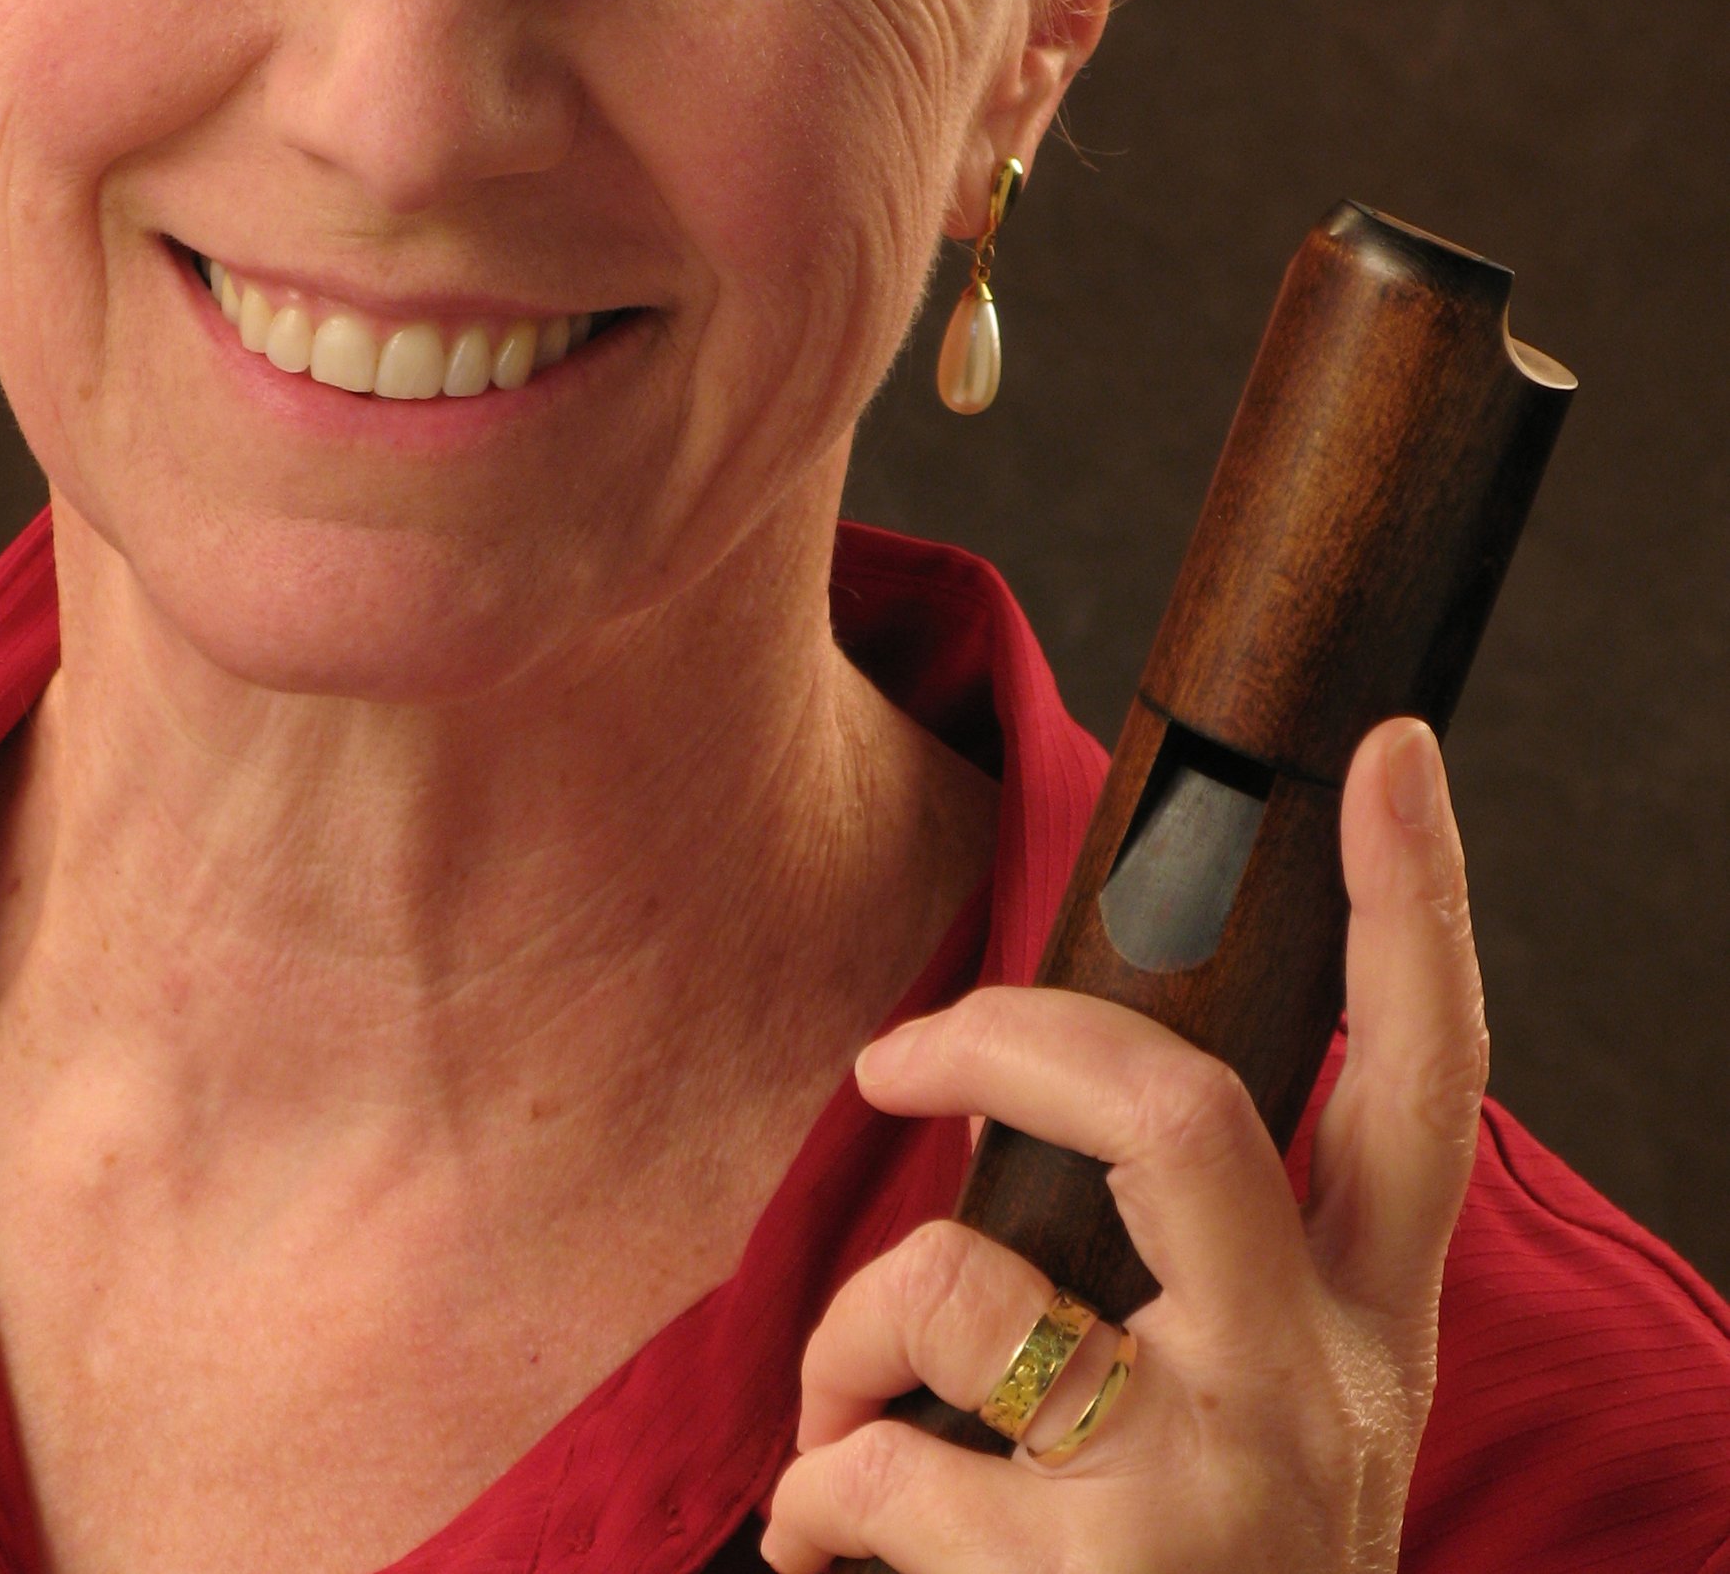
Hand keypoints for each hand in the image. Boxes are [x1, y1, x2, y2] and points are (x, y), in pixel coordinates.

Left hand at [762, 717, 1486, 1573]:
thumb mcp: (1247, 1433)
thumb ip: (1175, 1286)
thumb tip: (1019, 1126)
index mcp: (1363, 1333)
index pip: (1425, 1080)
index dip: (1415, 905)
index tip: (1381, 748)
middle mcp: (1315, 1398)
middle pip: (1174, 1111)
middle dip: (1002, 1039)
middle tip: (894, 1057)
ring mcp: (1212, 1497)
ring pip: (965, 1284)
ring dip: (852, 1342)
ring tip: (846, 1424)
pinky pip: (873, 1465)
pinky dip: (817, 1501)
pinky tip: (843, 1552)